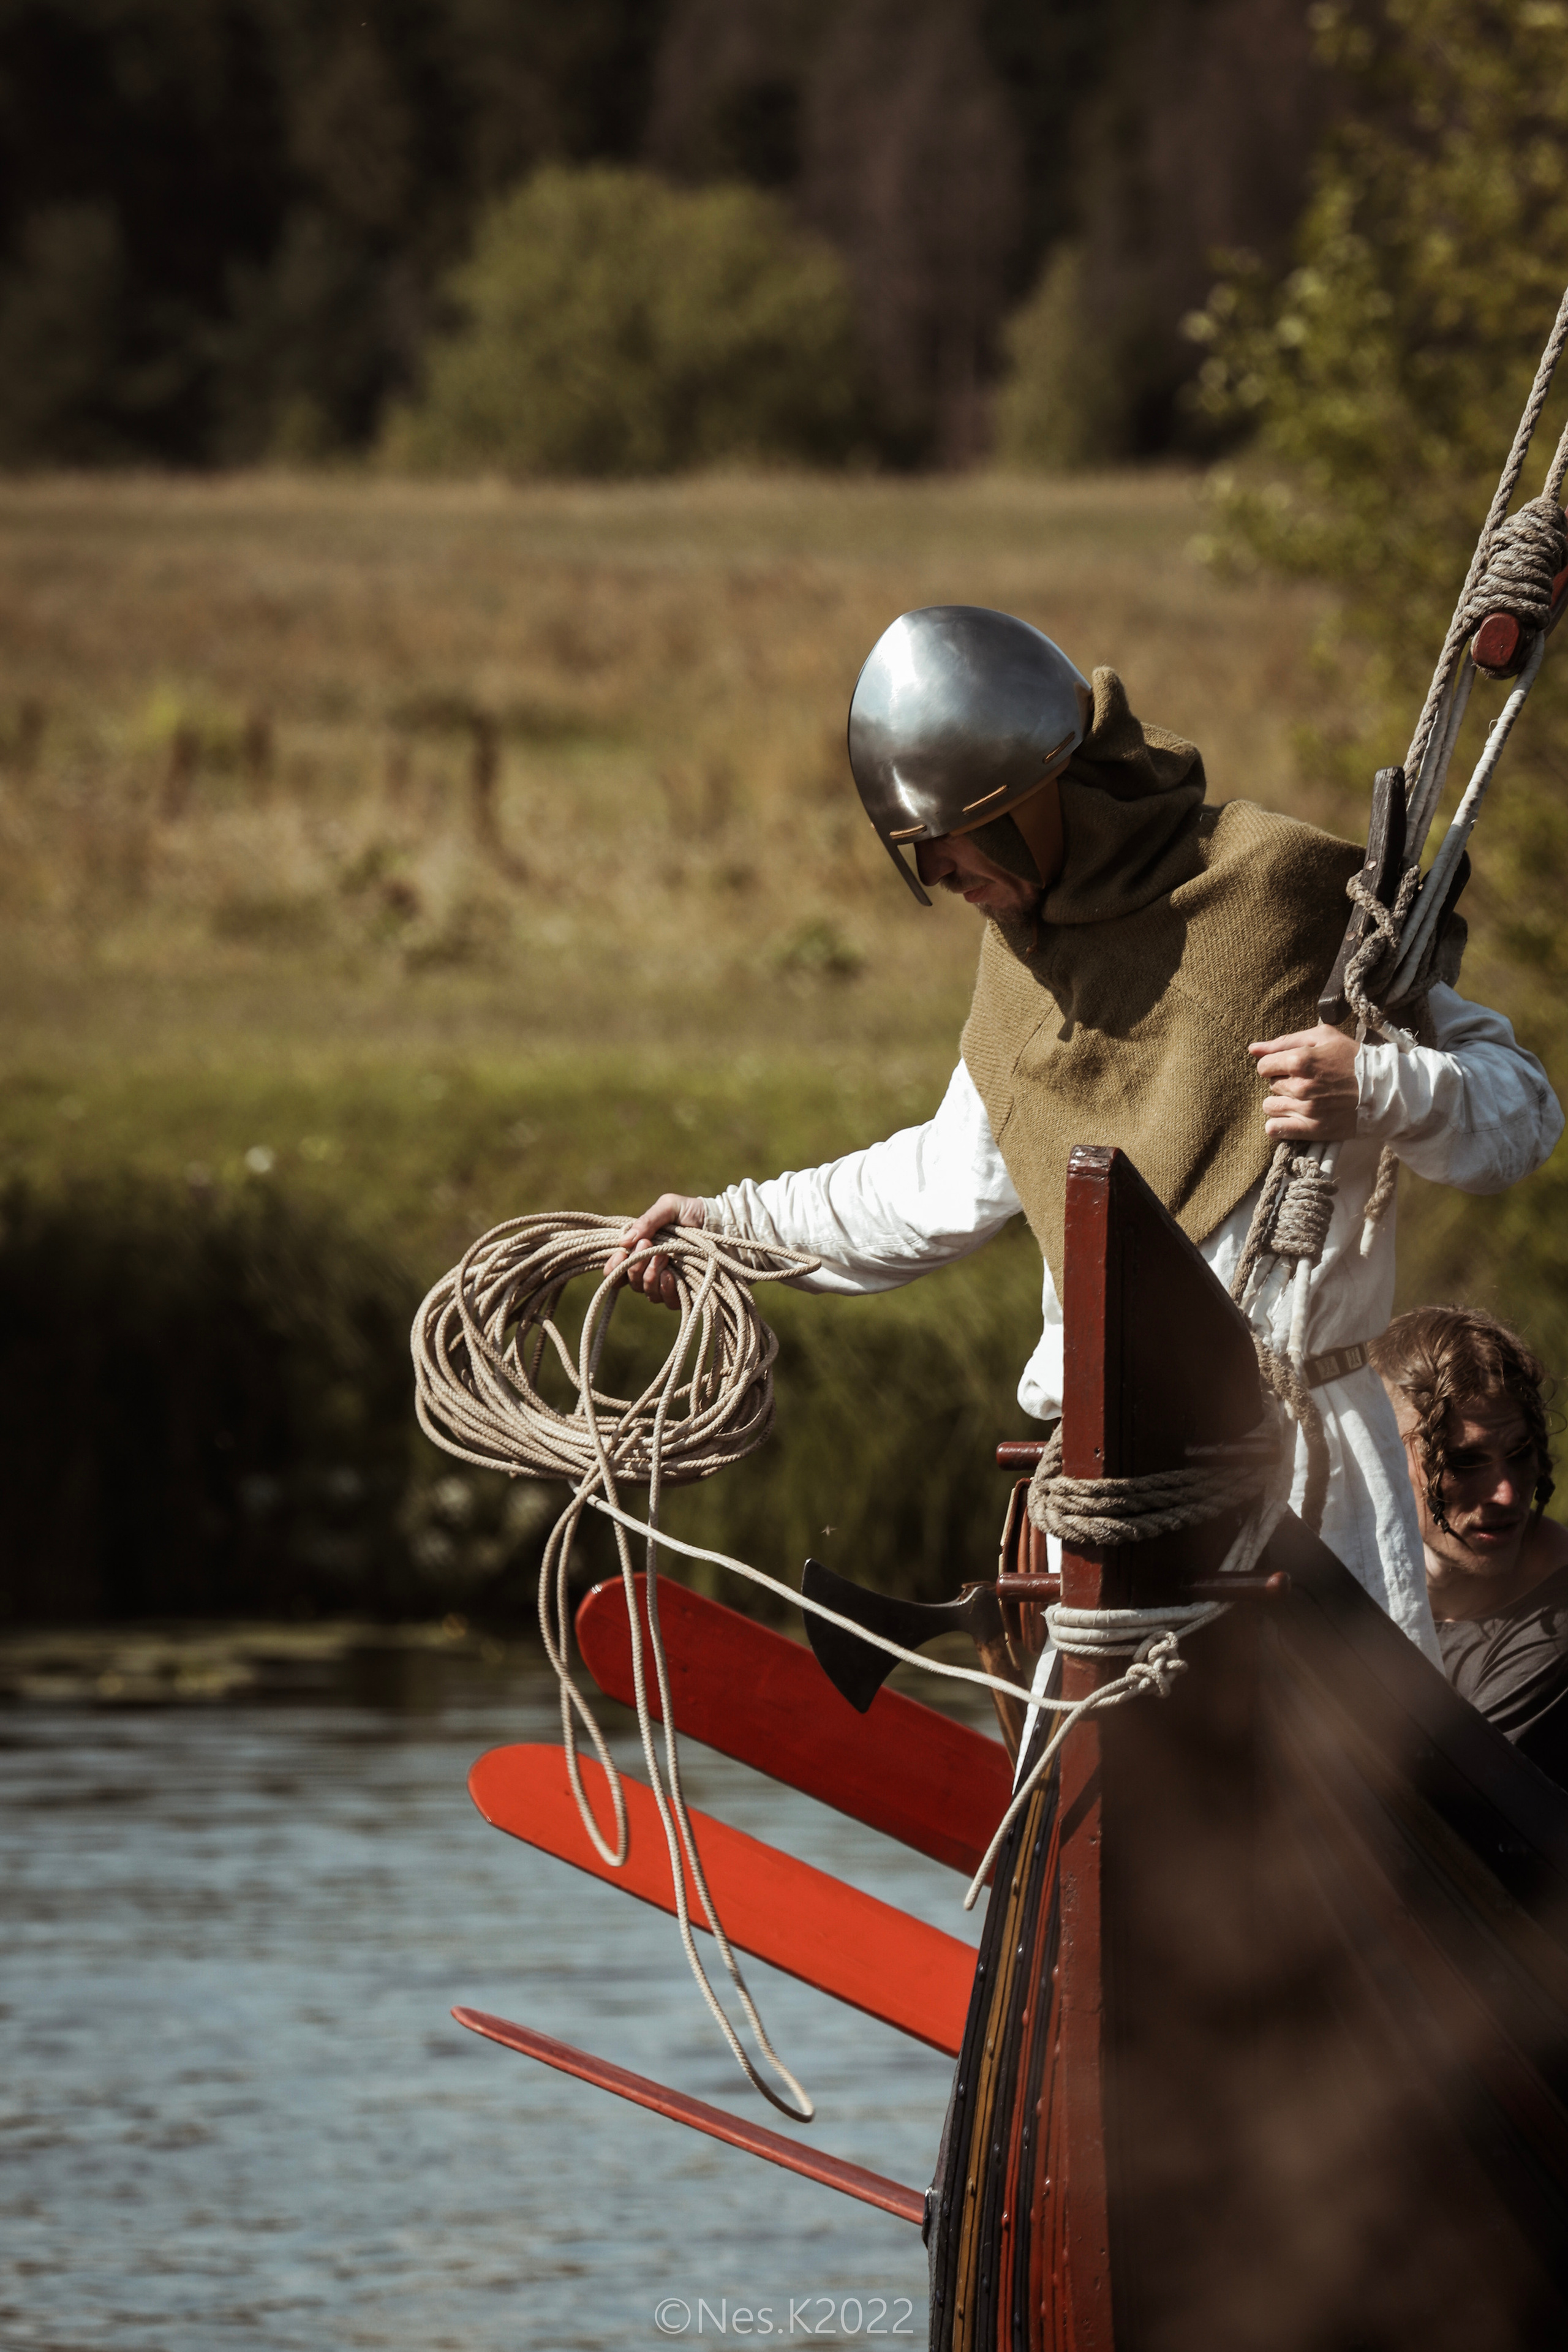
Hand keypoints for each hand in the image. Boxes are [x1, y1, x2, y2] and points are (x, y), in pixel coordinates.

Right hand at [604, 1192, 706, 1308]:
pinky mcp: (686, 1294)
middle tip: (647, 1246)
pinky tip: (671, 1276)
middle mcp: (652, 1269)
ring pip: (648, 1292)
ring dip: (651, 1276)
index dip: (613, 1268)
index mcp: (642, 1251)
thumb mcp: (669, 1207)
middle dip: (635, 1266)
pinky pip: (668, 1301)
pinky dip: (666, 1289)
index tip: (620, 1255)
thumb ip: (647, 1221)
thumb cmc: (694, 1212)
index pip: (618, 1269)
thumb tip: (624, 1242)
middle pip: (632, 1282)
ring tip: (663, 1257)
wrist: (723, 1224)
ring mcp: (668, 1283)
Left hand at [1249, 1023, 1360, 1141]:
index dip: (1276, 1065)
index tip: (1292, 1067)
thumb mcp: (1323, 1037)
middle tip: (1307, 1081)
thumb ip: (1284, 1041)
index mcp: (1300, 1060)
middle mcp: (1300, 1086)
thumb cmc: (1353, 1059)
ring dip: (1282, 1103)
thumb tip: (1253, 1049)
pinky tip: (1293, 1117)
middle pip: (1271, 1086)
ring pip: (1270, 1107)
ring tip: (1303, 1099)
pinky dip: (1279, 1125)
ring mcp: (1305, 1110)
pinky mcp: (1312, 1130)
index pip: (1264, 1066)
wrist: (1384, 1089)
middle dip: (1284, 1082)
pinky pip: (1275, 1130)